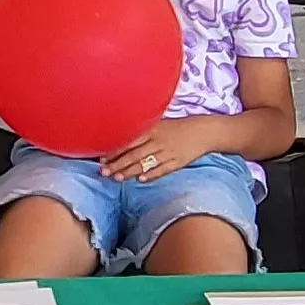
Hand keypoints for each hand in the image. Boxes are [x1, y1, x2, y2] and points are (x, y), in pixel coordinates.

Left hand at [101, 119, 215, 182]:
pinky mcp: (178, 162)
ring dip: (130, 171)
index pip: (129, 141)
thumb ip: (142, 133)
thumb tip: (120, 143)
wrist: (203, 132)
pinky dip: (152, 175)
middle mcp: (158, 141)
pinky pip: (163, 170)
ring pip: (146, 163)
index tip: (101, 158)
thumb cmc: (177, 129)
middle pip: (134, 154)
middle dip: (117, 164)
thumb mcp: (159, 125)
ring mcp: (168, 152)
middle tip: (103, 172)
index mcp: (151, 130)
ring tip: (117, 178)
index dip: (114, 151)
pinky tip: (141, 180)